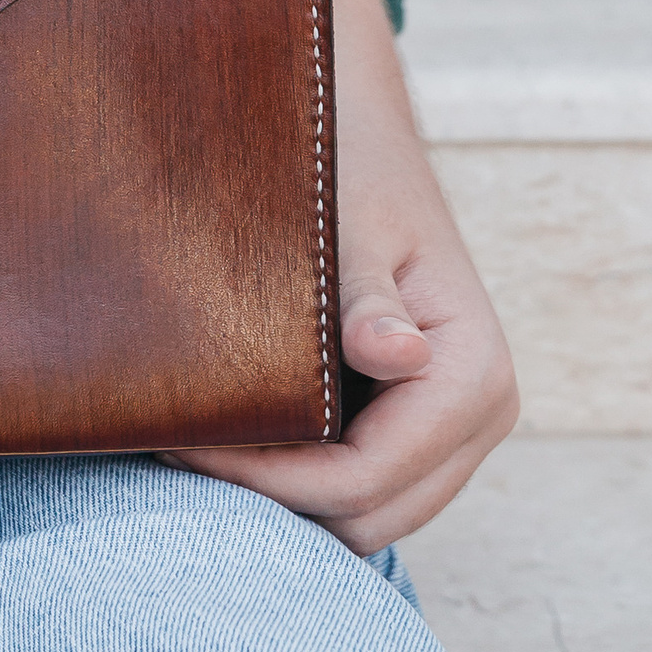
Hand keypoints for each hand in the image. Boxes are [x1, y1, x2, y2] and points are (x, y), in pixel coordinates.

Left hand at [159, 0, 517, 552]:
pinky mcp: (411, 428)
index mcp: (472, 372)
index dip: (269, 480)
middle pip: (367, 520)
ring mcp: (449, 431)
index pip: (366, 479)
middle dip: (270, 499)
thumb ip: (363, 294)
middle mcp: (478, 414)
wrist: (354, 131)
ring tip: (191, 435)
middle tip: (172, 441)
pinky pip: (352, 490)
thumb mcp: (352, 222)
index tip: (179, 439)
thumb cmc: (347, 166)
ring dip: (278, 496)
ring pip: (359, 520)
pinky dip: (289, 479)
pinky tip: (224, 427)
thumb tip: (395, 354)